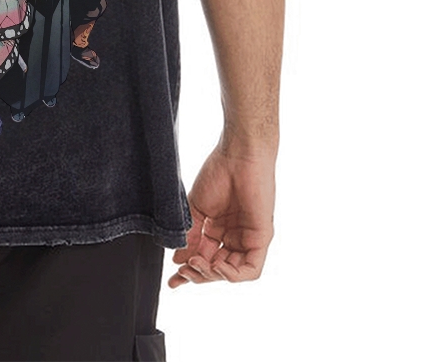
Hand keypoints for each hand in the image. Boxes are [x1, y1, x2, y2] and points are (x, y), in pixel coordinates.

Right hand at [169, 141, 275, 288]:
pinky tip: (217, 266)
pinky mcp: (262, 238)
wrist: (237, 155)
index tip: (172, 279)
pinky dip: (233, 275)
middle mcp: (234, 237)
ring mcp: (248, 238)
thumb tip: (178, 259)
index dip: (189, 271)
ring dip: (212, 275)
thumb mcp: (197, 208)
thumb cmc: (217, 173)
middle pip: (217, 269)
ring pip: (233, 273)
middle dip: (198, 275)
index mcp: (218, 229)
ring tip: (196, 263)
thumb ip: (190, 235)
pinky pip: (251, 269)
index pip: (204, 258)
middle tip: (182, 271)